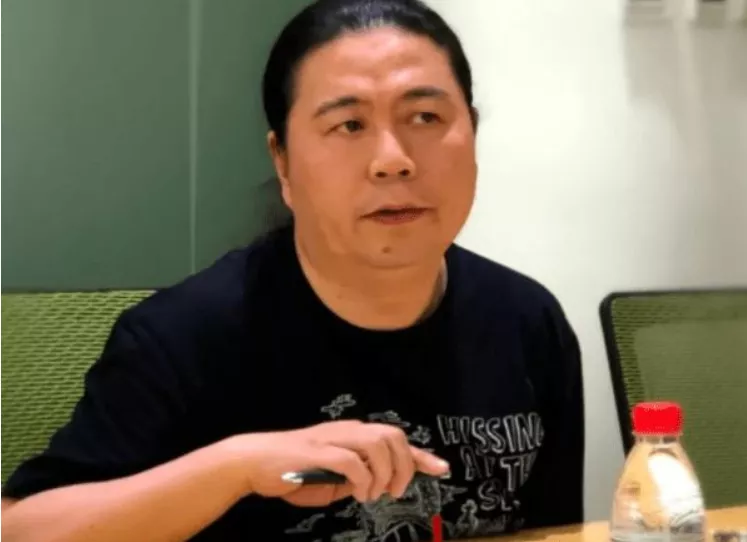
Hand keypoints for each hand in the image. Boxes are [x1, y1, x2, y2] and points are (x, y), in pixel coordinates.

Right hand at [228, 420, 448, 506]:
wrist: (253, 462)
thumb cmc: (291, 471)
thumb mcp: (332, 478)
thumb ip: (354, 477)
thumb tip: (375, 485)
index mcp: (352, 435)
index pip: (394, 439)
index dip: (421, 455)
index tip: (442, 468)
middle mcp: (346, 431)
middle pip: (393, 436)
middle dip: (405, 465)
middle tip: (395, 491)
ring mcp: (332, 438)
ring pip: (377, 443)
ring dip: (384, 473)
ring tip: (375, 494)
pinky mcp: (317, 451)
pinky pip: (351, 460)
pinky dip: (363, 479)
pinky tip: (359, 493)